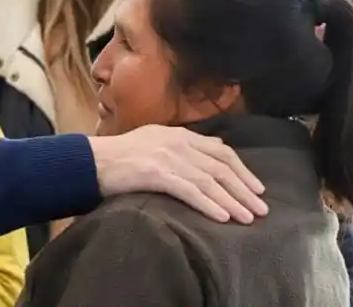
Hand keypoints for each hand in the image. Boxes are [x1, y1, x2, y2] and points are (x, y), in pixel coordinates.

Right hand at [89, 125, 267, 223]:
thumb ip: (185, 145)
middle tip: (262, 208)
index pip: (220, 150)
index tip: (257, 188)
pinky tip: (222, 217)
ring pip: (209, 180)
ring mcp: (167, 157)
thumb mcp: (155, 140)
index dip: (242, 170)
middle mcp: (177, 143)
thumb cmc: (120, 155)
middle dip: (244, 189)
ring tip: (248, 218)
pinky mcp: (155, 173)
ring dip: (232, 200)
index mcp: (178, 134)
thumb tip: (215, 148)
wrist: (91, 160)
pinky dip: (209, 204)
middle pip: (220, 167)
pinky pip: (189, 191)